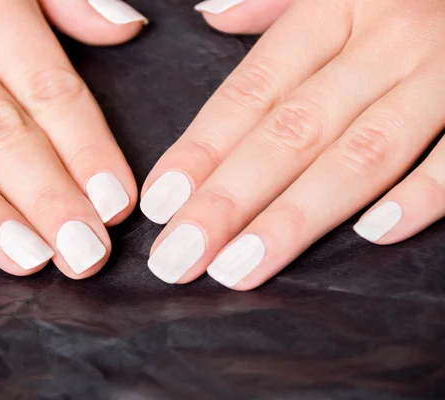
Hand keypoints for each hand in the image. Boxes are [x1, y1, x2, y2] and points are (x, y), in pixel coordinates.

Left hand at [141, 0, 444, 289]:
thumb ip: (274, 2)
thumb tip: (213, 14)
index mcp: (334, 7)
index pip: (251, 90)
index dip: (201, 149)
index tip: (160, 204)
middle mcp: (383, 40)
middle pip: (290, 132)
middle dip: (228, 201)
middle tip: (179, 256)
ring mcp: (441, 72)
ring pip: (358, 155)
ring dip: (294, 218)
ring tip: (238, 267)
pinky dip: (421, 195)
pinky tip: (370, 236)